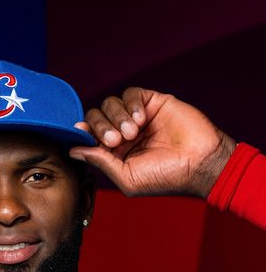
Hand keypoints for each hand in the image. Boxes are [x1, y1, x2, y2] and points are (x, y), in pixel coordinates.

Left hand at [70, 88, 235, 197]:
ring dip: (117, 117)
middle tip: (116, 140)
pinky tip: (140, 119)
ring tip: (133, 132)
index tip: (81, 134)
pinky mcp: (152, 102)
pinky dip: (130, 104)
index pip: (89, 136)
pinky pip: (131, 93)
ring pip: (109, 104)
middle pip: (95, 117)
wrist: (199, 163)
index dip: (83, 133)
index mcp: (113, 153)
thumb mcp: (126, 177)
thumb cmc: (165, 177)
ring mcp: (136, 117)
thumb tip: (72, 151)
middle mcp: (122, 134)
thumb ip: (100, 161)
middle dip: (100, 127)